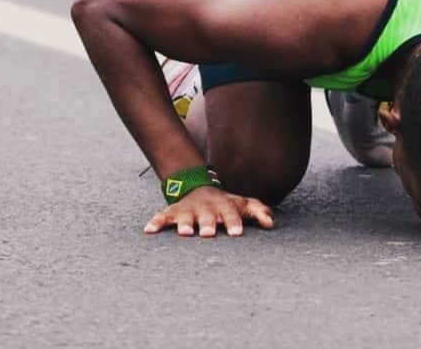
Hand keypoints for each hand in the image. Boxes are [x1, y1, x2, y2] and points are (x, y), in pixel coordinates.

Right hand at [144, 187, 274, 237]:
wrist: (198, 187)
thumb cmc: (225, 203)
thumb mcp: (242, 203)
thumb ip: (258, 211)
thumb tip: (271, 223)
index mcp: (224, 205)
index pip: (231, 212)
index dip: (234, 222)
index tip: (237, 234)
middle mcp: (206, 207)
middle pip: (207, 215)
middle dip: (208, 223)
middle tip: (209, 233)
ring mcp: (188, 209)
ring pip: (185, 216)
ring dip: (184, 224)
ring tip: (184, 233)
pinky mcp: (172, 212)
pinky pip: (162, 217)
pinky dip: (156, 223)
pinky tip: (148, 230)